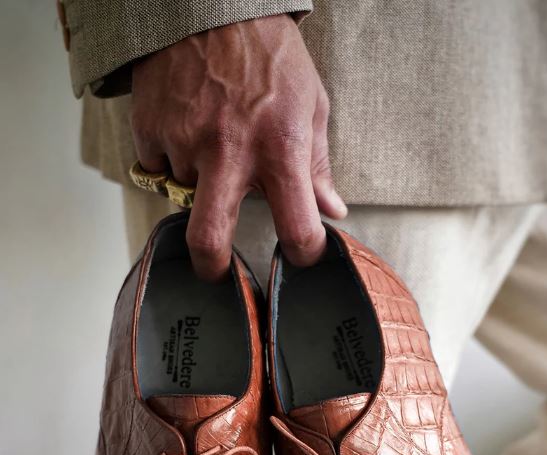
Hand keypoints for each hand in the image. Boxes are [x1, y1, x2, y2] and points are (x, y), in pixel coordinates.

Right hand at [131, 14, 346, 280]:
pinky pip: (159, 166)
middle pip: (208, 239)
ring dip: (200, 182)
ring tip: (213, 141)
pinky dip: (173, 157)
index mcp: (279, 148)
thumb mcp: (310, 102)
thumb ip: (317, 164)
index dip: (303, 252)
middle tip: (218, 271)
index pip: (296, 227)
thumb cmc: (267, 51)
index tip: (301, 255)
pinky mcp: (150, 128)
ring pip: (185, 194)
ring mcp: (183, 141)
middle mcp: (228, 151)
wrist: (209, 1)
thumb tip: (331, 210)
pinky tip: (188, 127)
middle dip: (212, 267)